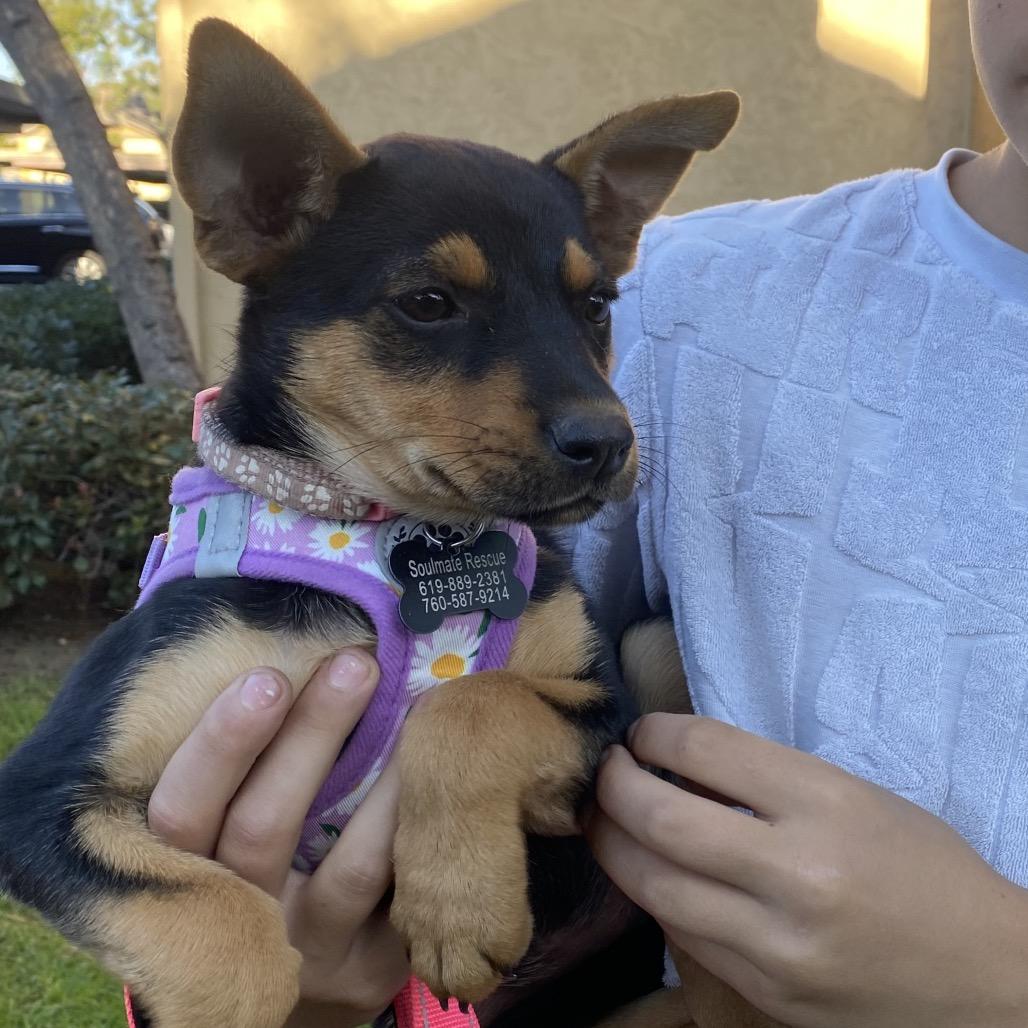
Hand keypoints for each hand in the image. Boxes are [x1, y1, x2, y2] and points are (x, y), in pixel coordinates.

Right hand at [147, 650, 408, 1027]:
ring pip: (350, 867)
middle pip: (264, 829)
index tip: (267, 675)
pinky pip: (403, 897)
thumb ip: (240, 770)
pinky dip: (421, 829)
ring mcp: (309, 954)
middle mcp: (240, 922)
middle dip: (312, 736)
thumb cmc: (262, 874)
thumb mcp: (227, 831)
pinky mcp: (371, 974)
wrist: (300, 982)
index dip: (222, 744)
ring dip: (388, 781)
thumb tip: (287, 653)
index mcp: (186, 877)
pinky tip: (443, 775)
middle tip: (356, 664)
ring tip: (420, 707)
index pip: (182, 813)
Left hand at [587, 714, 1027, 1027]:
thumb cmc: (921, 867)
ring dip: (613, 844)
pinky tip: (649, 871)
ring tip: (604, 818)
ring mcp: (777, 944)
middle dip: (612, 786)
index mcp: (827, 804)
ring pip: (653, 886)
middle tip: (605, 771)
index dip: (655, 734)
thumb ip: (766, 780)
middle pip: (661, 819)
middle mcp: (797, 873)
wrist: (986, 977)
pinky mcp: (766, 992)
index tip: (642, 734)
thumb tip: (676, 764)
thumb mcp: (854, 796)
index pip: (706, 750)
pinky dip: (654, 895)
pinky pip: (681, 936)